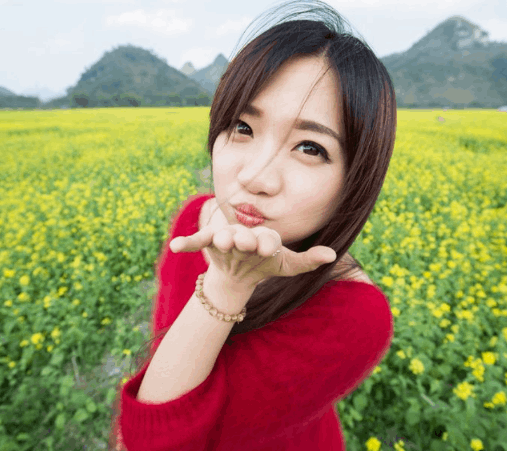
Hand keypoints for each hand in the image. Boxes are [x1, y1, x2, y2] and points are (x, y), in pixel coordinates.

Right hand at [169, 224, 335, 293]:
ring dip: (217, 238)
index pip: (266, 241)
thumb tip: (332, 254)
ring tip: (217, 241)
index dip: (266, 244)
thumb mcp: (286, 265)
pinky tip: (174, 247)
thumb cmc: (266, 264)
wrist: (240, 271)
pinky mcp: (208, 244)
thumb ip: (308, 260)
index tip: (267, 248)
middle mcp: (243, 234)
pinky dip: (185, 243)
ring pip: (220, 237)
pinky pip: (195, 241)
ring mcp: (224, 238)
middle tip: (241, 241)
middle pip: (242, 236)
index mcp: (263, 238)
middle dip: (241, 239)